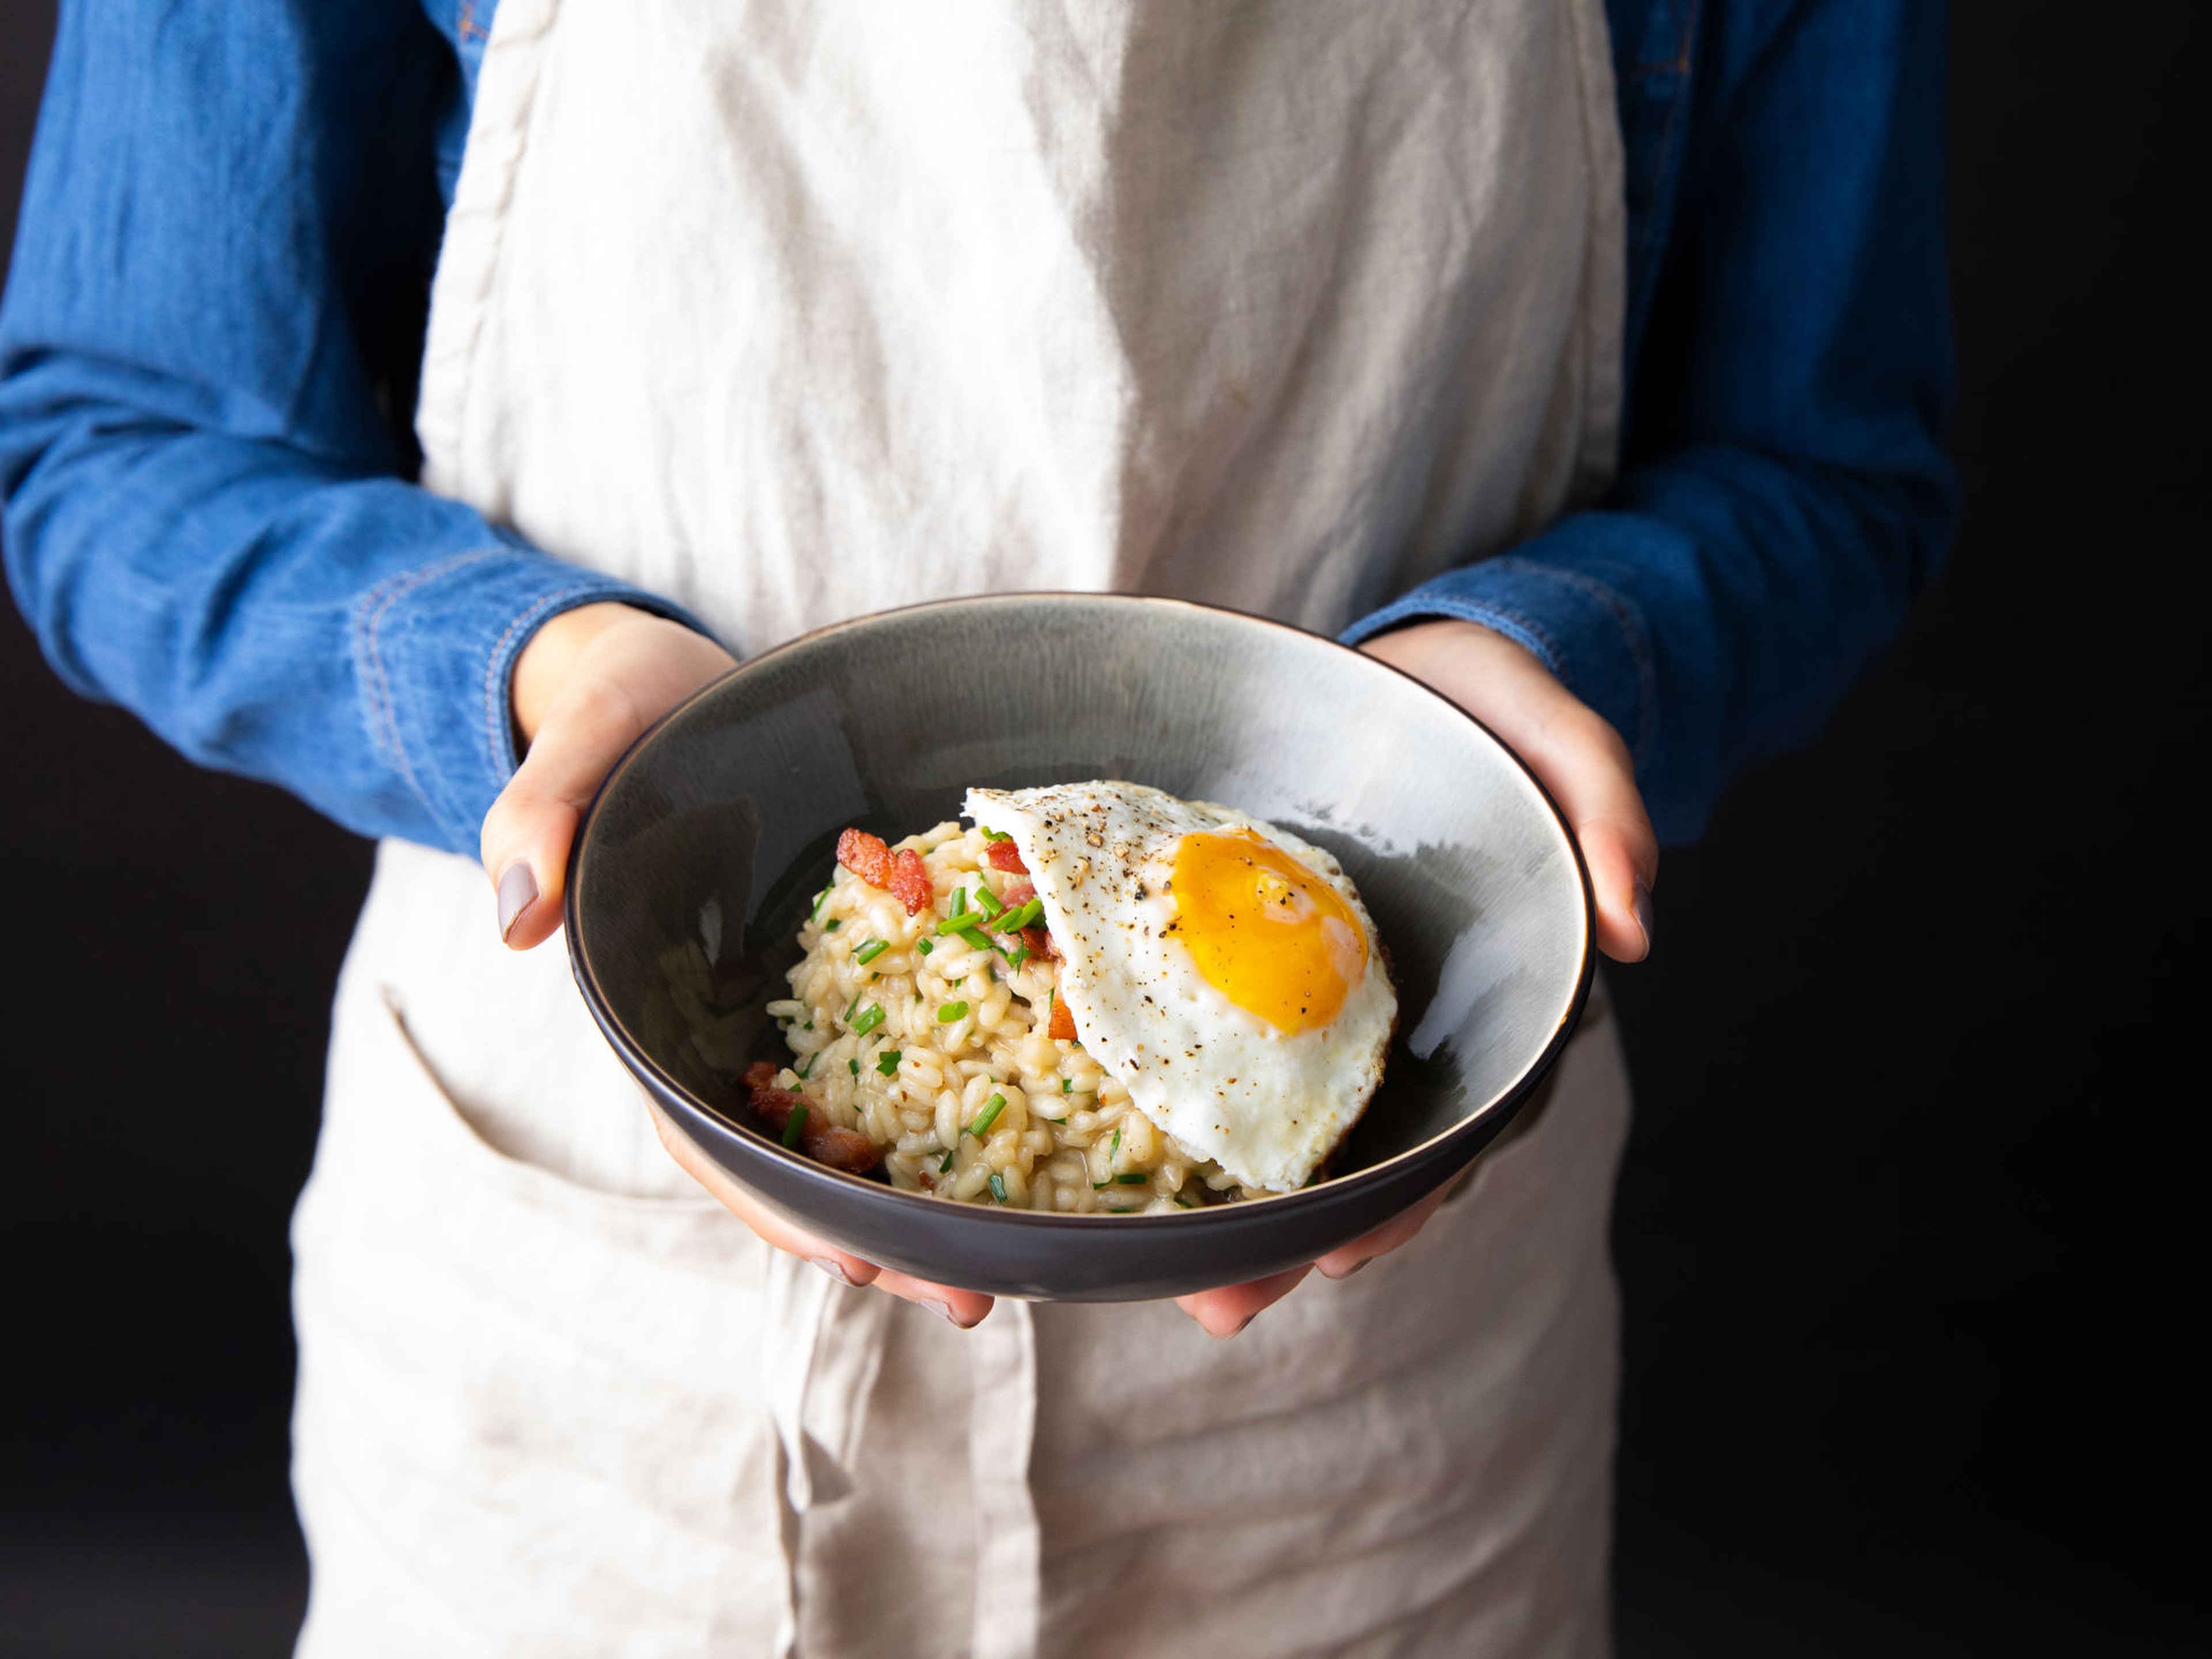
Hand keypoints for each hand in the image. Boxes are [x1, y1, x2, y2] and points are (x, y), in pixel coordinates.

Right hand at [481, 603, 992, 1326]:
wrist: (684, 685)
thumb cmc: (625, 716)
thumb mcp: (579, 746)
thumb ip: (537, 820)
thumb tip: (517, 917)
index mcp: (666, 1014)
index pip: (711, 1136)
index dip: (776, 1203)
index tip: (851, 1256)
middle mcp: (747, 1030)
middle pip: (809, 1162)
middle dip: (886, 1235)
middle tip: (976, 1292)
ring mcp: (815, 1008)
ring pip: (879, 1125)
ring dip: (946, 1195)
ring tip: (1036, 1253)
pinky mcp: (877, 966)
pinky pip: (932, 1040)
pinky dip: (985, 1095)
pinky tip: (1056, 1138)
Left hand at [1174, 619, 1656, 1337]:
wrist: (1413, 678)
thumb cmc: (1496, 716)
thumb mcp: (1560, 738)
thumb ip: (1606, 810)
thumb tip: (1636, 924)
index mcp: (1486, 998)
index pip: (1459, 1120)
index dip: (1408, 1193)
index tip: (1346, 1250)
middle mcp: (1403, 1020)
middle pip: (1360, 1151)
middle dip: (1293, 1234)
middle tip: (1221, 1303)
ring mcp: (1325, 1000)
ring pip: (1283, 1117)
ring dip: (1223, 1198)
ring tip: (1149, 1267)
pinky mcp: (1257, 962)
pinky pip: (1217, 1033)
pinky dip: (1168, 1087)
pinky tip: (1104, 1135)